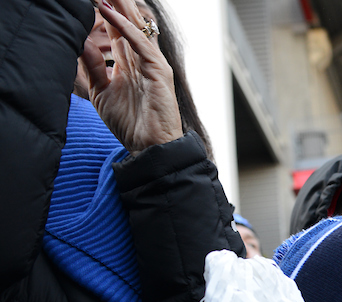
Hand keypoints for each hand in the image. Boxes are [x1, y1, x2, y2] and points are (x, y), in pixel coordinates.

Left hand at [78, 0, 182, 154]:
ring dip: (120, 6)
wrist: (149, 147)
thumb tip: (82, 43)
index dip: (106, 12)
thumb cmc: (131, 125)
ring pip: (136, 27)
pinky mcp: (159, 71)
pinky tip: (109, 12)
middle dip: (116, 3)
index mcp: (130, 65)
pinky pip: (140, 43)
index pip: (117, 31)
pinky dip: (124, 27)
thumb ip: (93, 67)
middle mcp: (143, 61)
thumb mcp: (102, 92)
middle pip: (128, 23)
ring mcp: (153, 64)